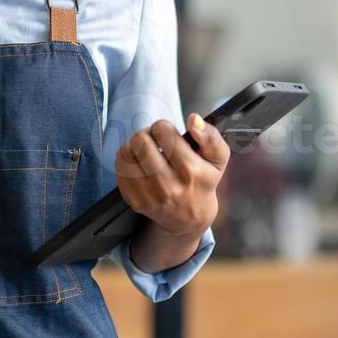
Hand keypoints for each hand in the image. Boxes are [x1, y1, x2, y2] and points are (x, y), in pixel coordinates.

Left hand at [114, 114, 229, 239]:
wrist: (190, 218)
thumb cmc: (203, 183)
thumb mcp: (218, 159)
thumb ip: (210, 136)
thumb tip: (193, 119)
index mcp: (191, 171)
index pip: (163, 131)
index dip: (163, 127)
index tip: (167, 135)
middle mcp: (169, 186)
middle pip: (140, 140)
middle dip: (146, 134)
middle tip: (154, 141)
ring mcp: (150, 196)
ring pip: (126, 154)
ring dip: (133, 147)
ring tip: (145, 151)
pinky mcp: (135, 201)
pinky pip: (120, 169)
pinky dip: (127, 161)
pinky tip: (138, 164)